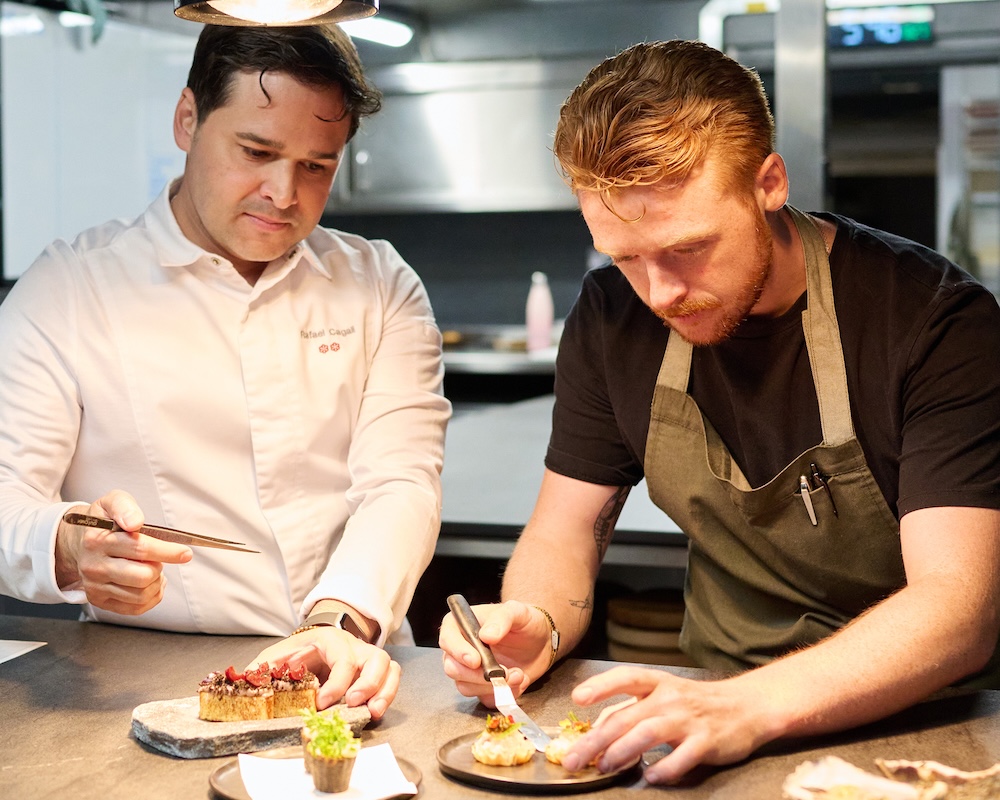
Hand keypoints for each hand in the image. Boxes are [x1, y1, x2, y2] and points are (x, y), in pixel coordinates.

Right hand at [56, 490, 192, 614]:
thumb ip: (125, 507)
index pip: (140, 548)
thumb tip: (135, 522)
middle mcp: (94, 567)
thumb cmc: (103, 521)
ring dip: (157, 582)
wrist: (78, 542)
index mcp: (97, 541)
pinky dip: (151, 596)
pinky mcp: (100, 601)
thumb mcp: (112, 502)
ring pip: (141, 595)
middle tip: (160, 558)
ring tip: (154, 568)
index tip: (185, 552)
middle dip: (160, 567)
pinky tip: (150, 582)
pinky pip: (135, 608)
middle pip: (142, 576)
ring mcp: (95, 587)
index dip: (168, 551)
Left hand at [249, 628, 399, 719]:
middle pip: (375, 657)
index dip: (337, 680)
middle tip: (354, 703)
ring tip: (373, 712)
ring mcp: (367, 659)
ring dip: (384, 691)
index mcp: (330, 639)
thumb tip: (244, 683)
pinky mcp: (374, 673)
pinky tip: (376, 711)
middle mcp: (354, 646)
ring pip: (389, 667)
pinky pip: (392, 679)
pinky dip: (388, 695)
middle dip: (368, 683)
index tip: (323, 702)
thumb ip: (261, 670)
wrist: (310, 646)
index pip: (342, 656)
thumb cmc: (294, 654)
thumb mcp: (274, 657)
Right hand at [439, 600, 551, 705]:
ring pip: (466, 687)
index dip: (458, 651)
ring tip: (519, 674)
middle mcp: (460, 650)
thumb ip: (502, 618)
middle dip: (477, 675)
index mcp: (462, 626)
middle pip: (452, 668)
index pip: (447, 639)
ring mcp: (470, 671)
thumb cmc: (524, 621)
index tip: (476, 660)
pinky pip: (485, 699)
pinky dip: (503, 694)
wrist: (540, 641)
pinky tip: (519, 681)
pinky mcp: (483, 688)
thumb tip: (486, 635)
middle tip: (503, 673)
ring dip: (493, 686)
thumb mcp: (517, 611)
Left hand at [563, 666, 772, 783]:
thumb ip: (631, 708)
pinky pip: (681, 758)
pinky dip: (664, 769)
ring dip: (622, 752)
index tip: (578, 698)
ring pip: (648, 733)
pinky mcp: (707, 741)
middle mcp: (670, 697)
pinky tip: (650, 777)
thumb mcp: (664, 695)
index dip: (600, 686)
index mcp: (658, 682)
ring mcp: (688, 719)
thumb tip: (598, 727)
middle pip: (626, 717)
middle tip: (574, 759)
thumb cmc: (697, 702)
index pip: (625, 677)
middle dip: (596, 740)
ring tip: (605, 767)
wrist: (747, 706)